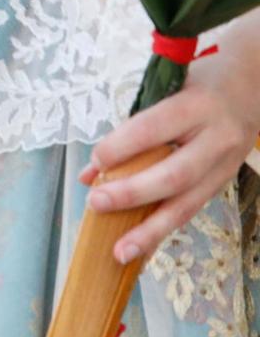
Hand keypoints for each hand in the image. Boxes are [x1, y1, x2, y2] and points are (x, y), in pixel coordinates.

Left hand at [80, 23, 259, 263]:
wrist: (252, 85)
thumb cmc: (197, 84)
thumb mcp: (165, 89)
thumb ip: (131, 128)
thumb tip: (92, 172)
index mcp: (197, 106)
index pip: (154, 128)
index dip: (123, 147)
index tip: (96, 160)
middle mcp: (217, 138)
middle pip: (175, 174)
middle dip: (133, 194)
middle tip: (97, 204)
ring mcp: (226, 164)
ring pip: (188, 203)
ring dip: (150, 230)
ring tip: (120, 252)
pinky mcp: (226, 181)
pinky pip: (193, 208)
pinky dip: (164, 227)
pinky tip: (143, 246)